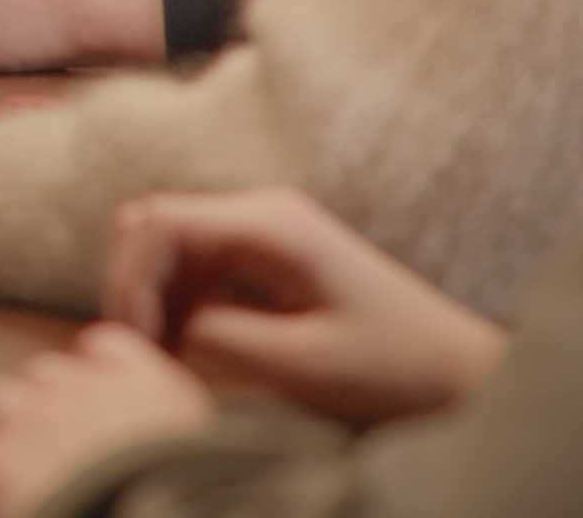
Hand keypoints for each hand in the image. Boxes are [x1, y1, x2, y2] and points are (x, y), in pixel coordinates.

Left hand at [0, 323, 215, 517]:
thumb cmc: (187, 511)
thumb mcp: (204, 464)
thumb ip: (163, 428)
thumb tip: (144, 433)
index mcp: (144, 385)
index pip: (102, 347)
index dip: (94, 384)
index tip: (99, 422)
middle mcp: (80, 387)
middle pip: (45, 375)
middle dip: (47, 412)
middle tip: (62, 465)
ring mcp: (26, 417)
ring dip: (5, 435)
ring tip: (27, 485)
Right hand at [99, 188, 504, 428]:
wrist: (452, 369)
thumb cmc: (390, 365)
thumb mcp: (302, 363)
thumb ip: (222, 337)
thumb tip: (168, 326)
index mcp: (270, 223)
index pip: (159, 221)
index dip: (130, 278)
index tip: (133, 340)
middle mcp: (261, 213)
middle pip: (154, 224)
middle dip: (132, 283)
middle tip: (137, 351)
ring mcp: (263, 232)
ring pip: (168, 246)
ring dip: (152, 296)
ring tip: (159, 358)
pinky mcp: (266, 259)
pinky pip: (197, 268)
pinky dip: (176, 304)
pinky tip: (185, 349)